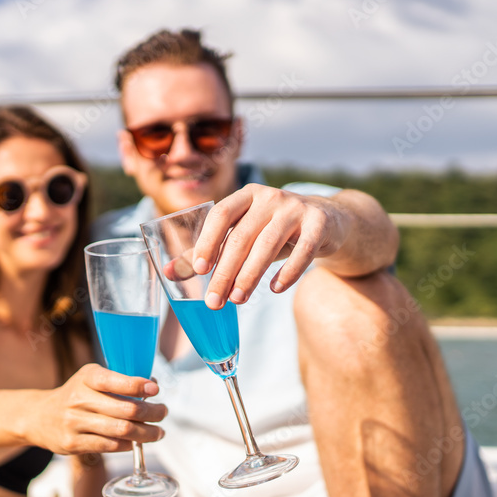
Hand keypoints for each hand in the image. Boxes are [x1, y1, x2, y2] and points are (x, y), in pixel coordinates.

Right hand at [32, 364, 166, 454]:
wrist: (40, 416)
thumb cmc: (76, 395)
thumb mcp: (90, 379)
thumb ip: (118, 382)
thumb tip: (152, 386)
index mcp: (86, 377)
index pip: (114, 380)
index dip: (138, 385)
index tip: (155, 389)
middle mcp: (78, 399)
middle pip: (126, 409)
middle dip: (151, 412)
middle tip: (163, 413)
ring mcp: (74, 423)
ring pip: (121, 430)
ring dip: (146, 433)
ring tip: (158, 432)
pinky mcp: (72, 443)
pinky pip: (109, 446)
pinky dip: (128, 444)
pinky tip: (136, 442)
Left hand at [192, 184, 348, 307]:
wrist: (329, 221)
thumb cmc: (275, 231)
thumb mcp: (243, 236)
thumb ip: (207, 252)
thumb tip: (168, 274)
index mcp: (246, 196)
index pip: (221, 214)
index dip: (207, 241)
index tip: (198, 270)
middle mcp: (270, 197)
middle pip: (241, 236)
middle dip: (225, 271)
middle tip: (214, 301)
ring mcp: (296, 208)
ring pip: (268, 244)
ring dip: (250, 275)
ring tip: (237, 300)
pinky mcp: (319, 223)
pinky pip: (303, 250)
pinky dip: (288, 272)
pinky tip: (274, 289)